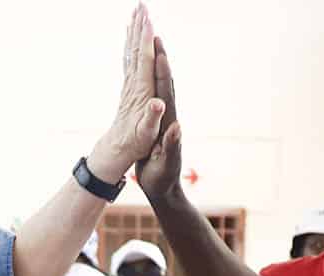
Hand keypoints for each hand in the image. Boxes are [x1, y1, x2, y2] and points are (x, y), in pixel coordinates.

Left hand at [88, 5, 167, 183]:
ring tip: (136, 13)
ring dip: (134, 31)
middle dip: (139, 27)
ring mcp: (130, 84)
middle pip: (135, 49)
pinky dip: (131, 44)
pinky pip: (130, 60)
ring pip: (131, 51)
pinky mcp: (129, 87)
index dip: (146, 40)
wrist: (118, 149)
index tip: (148, 20)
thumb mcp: (146, 133)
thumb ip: (152, 118)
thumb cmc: (135, 143)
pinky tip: (131, 37)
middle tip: (141, 5)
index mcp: (141, 90)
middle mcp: (133, 83)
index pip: (143, 60)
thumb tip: (157, 104)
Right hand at [135, 38, 183, 199]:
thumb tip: (176, 128)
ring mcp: (163, 121)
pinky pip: (154, 98)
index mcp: (169, 124)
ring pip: (161, 89)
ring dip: (157, 68)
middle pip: (166, 85)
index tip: (159, 54)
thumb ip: (172, 146)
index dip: (163, 74)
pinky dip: (151, 83)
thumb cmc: (163, 179)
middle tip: (156, 38)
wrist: (164, 189)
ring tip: (153, 48)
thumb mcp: (165, 164)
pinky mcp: (156, 125)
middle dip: (161, 61)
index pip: (166, 95)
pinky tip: (146, 75)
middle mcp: (169, 118)